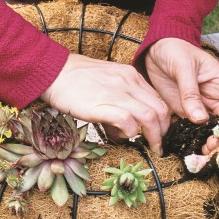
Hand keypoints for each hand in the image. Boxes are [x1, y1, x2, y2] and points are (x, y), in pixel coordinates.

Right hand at [40, 53, 169, 155]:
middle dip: (163, 131)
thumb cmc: (76, 78)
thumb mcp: (108, 78)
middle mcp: (128, 82)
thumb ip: (122, 96)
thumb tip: (127, 123)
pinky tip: (125, 137)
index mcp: (130, 74)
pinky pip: (127, 121)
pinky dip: (131, 132)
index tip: (159, 131)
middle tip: (158, 144)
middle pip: (160, 109)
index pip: (157, 98)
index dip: (163, 118)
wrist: (55, 71)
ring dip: (153, 136)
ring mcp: (116, 93)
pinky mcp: (101, 105)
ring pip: (149, 116)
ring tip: (151, 147)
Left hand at [145, 38, 218, 152]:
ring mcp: (199, 106)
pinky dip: (192, 139)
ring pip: (210, 128)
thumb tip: (199, 118)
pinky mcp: (184, 111)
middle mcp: (214, 97)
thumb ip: (190, 92)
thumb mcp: (183, 67)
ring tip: (204, 150)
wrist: (154, 50)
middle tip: (214, 146)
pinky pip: (191, 128)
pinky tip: (191, 147)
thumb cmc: (175, 50)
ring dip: (209, 141)